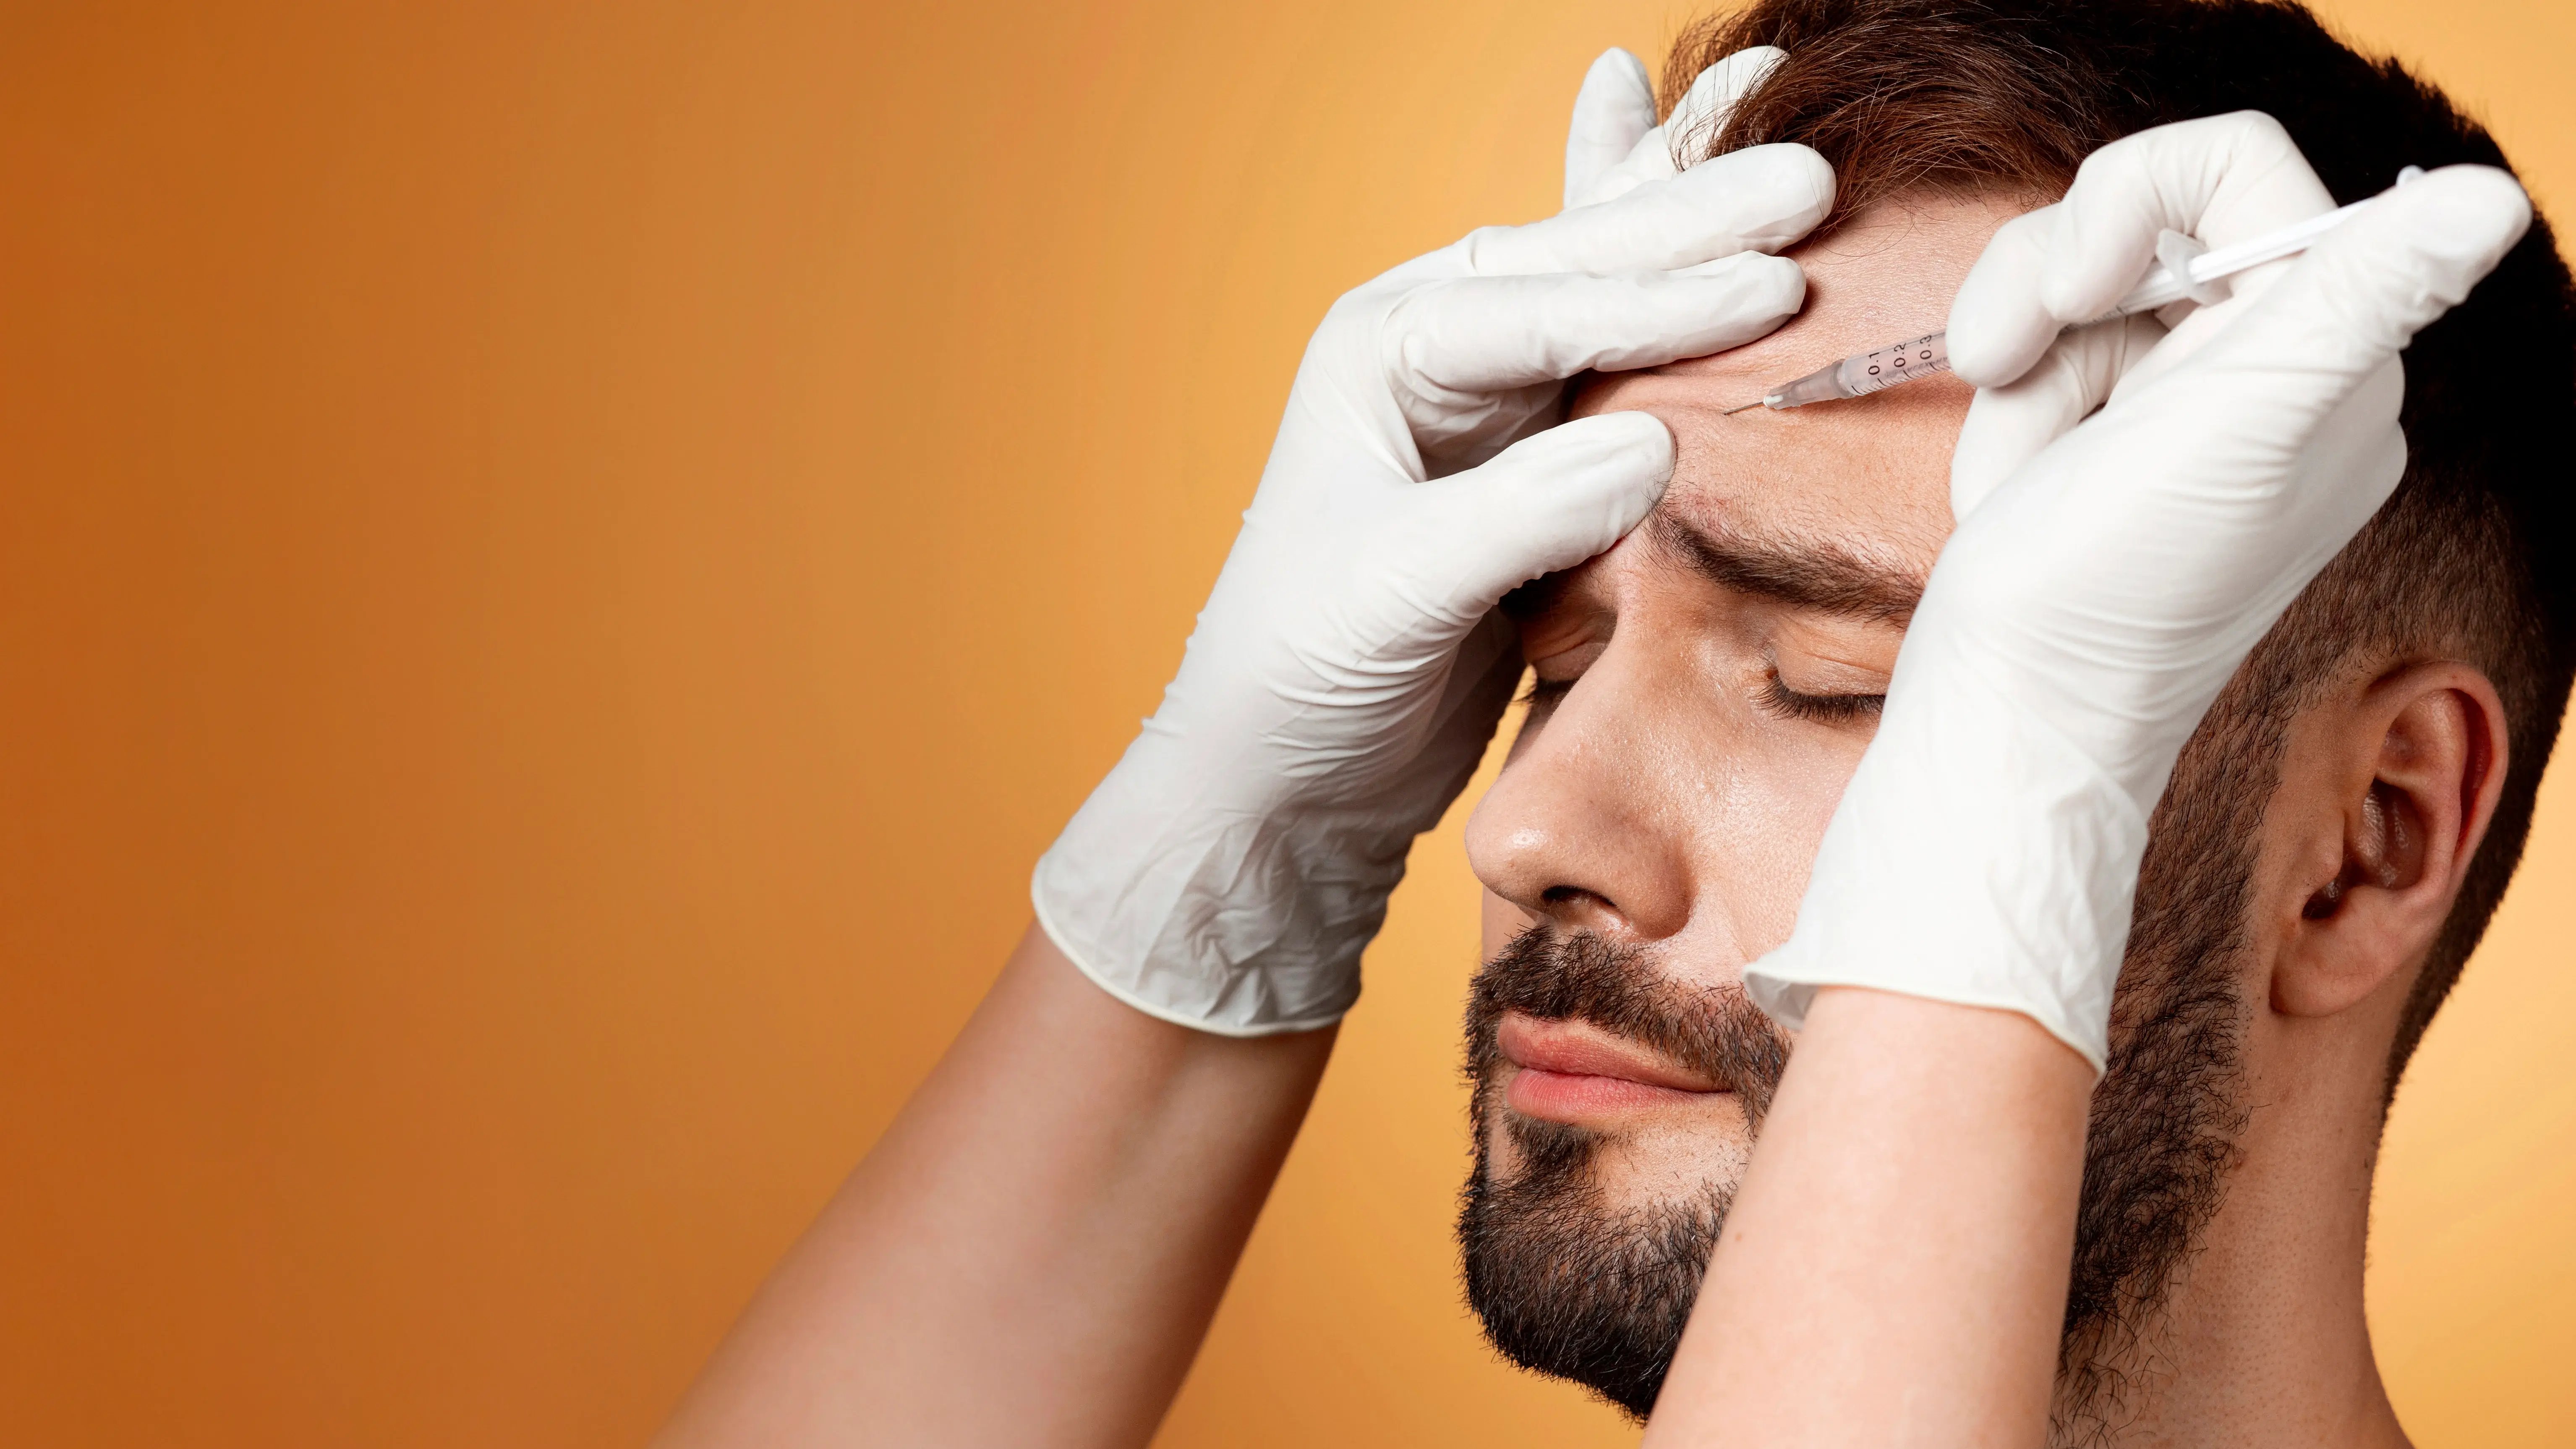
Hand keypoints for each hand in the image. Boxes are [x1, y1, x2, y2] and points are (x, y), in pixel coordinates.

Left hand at [1034, 66, 1832, 1033]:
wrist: (1287, 770)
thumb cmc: (1301, 672)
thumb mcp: (1396, 590)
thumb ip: (1518, 514)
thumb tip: (1654, 447)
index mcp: (1388, 350)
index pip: (1544, 310)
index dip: (1659, 298)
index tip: (1772, 284)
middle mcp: (1442, 352)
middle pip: (1585, 267)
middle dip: (1694, 219)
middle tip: (1810, 179)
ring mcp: (1497, 404)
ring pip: (1615, 294)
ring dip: (1698, 232)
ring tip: (1802, 174)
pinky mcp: (1542, 465)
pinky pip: (1625, 361)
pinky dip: (1670, 294)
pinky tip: (1700, 201)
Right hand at [1742, 112, 2529, 1069]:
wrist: (2015, 707)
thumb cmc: (2123, 587)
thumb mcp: (2246, 421)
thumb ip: (2364, 296)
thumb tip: (2491, 200)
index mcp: (2332, 352)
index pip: (2237, 174)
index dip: (2137, 201)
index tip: (2087, 286)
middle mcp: (2267, 369)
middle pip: (2141, 217)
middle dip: (2051, 285)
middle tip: (2005, 360)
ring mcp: (2179, 404)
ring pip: (2072, 280)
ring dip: (2019, 358)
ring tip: (2015, 445)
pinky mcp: (2105, 437)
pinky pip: (2042, 356)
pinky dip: (2011, 411)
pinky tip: (2017, 481)